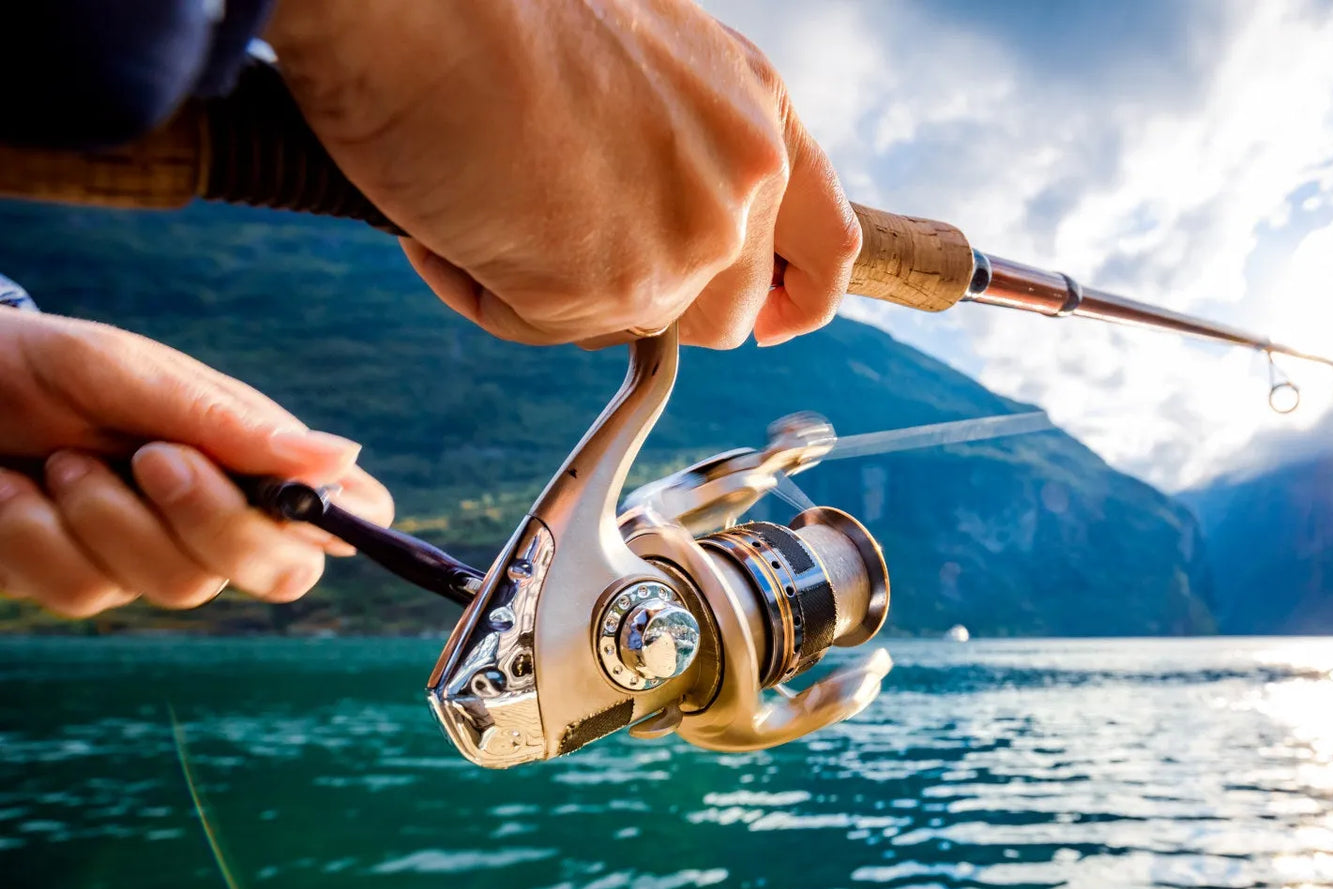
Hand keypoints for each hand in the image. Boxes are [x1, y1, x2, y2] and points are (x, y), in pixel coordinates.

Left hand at [0, 308, 393, 616]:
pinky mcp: (80, 581)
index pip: (347, 513)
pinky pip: (85, 595)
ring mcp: (152, 556)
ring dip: (104, 516)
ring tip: (59, 456)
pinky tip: (13, 489)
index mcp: (252, 455)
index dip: (344, 523)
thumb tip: (344, 459)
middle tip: (153, 458)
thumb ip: (228, 423)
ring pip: (176, 587)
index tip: (300, 502)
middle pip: (280, 573)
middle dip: (215, 523)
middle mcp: (218, 514)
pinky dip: (36, 534)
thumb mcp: (130, 373)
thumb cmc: (42, 364)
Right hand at [264, 0, 860, 349]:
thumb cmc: (502, 16)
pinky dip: (485, 288)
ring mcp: (690, 239)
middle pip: (726, 312)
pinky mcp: (617, 288)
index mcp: (758, 113)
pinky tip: (452, 218)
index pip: (826, 243)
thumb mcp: (642, 69)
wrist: (421, 8)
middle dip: (654, 301)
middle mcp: (743, 179)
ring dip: (557, 290)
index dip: (800, 297)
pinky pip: (544, 328)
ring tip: (491, 202)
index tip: (772, 322)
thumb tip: (649, 222)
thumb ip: (681, 151)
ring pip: (630, 327)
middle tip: (568, 247)